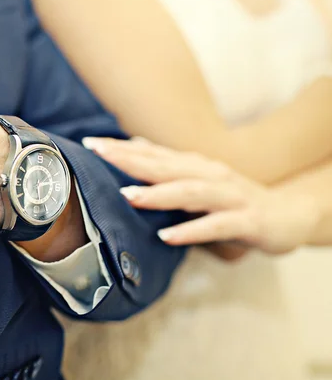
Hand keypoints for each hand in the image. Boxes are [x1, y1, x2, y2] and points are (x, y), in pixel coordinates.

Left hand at [83, 137, 318, 256]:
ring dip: (158, 194)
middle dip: (130, 160)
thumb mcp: (198, 179)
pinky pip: (217, 226)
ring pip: (190, 192)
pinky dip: (191, 230)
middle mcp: (210, 175)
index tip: (90, 143)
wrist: (289, 214)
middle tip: (98, 154)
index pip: (153, 153)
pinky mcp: (247, 221)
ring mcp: (230, 197)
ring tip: (127, 196)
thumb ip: (166, 166)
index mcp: (195, 166)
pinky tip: (167, 236)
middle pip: (166, 165)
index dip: (122, 148)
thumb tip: (132, 146)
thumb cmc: (234, 199)